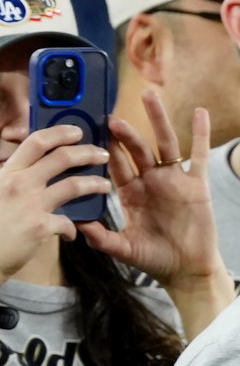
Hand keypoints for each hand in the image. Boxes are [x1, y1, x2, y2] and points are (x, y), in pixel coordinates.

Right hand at [0, 125, 109, 279]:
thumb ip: (12, 178)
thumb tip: (32, 170)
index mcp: (7, 173)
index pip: (36, 142)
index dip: (60, 133)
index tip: (77, 132)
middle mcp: (18, 184)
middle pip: (62, 158)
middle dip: (88, 153)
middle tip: (102, 154)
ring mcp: (30, 205)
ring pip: (73, 185)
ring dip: (95, 183)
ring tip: (105, 186)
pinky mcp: (39, 227)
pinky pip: (67, 222)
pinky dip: (72, 228)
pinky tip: (72, 234)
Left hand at [78, 90, 227, 291]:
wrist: (187, 269)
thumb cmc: (155, 259)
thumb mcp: (123, 248)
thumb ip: (102, 237)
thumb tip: (77, 227)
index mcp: (133, 195)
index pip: (116, 166)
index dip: (105, 149)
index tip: (92, 130)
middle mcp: (152, 182)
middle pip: (138, 149)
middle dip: (125, 132)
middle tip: (111, 114)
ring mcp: (175, 180)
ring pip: (165, 144)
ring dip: (158, 120)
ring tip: (149, 96)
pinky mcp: (197, 183)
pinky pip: (199, 155)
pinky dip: (201, 133)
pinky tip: (200, 113)